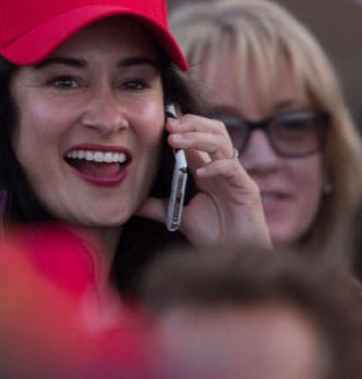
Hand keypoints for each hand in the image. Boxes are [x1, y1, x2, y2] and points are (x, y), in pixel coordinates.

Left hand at [138, 113, 270, 246]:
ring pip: (221, 143)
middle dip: (192, 123)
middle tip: (169, 124)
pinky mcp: (247, 189)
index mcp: (208, 169)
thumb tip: (132, 204)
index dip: (183, 125)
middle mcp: (222, 168)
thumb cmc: (214, 236)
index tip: (162, 120)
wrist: (235, 257)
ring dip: (197, 138)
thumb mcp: (179, 217)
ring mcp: (236, 176)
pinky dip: (215, 167)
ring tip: (176, 140)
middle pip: (214, 130)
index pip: (198, 137)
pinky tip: (200, 174)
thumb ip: (158, 207)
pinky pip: (232, 169)